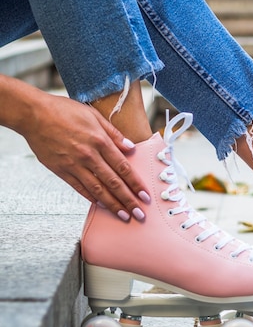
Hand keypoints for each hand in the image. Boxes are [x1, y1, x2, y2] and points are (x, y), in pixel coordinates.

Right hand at [21, 93, 149, 220]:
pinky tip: (102, 205)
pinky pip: (79, 188)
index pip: (123, 168)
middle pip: (113, 182)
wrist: (33, 114)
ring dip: (113, 205)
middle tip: (140, 214)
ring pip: (98, 190)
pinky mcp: (60, 170)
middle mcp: (89, 155)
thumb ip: (114, 134)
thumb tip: (131, 147)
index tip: (145, 196)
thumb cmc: (63, 111)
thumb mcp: (94, 115)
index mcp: (100, 141)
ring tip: (124, 216)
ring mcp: (74, 165)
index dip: (136, 184)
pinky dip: (91, 198)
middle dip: (129, 200)